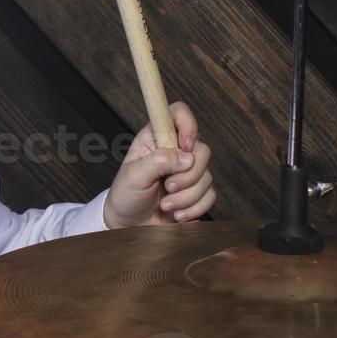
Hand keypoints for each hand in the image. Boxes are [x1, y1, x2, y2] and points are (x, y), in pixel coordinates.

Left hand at [104, 101, 215, 228]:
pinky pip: (210, 196)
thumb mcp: (134, 176)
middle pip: (202, 150)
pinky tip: (177, 215)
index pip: (177, 113)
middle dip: (187, 175)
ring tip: (165, 206)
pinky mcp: (196, 191)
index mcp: (155, 138)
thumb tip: (187, 158)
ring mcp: (187, 171)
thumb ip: (158, 162)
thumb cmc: (126, 195)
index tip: (186, 145)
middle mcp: (175, 150)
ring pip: (207, 177)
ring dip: (187, 197)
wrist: (129, 224)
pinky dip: (195, 208)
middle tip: (167, 187)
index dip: (188, 123)